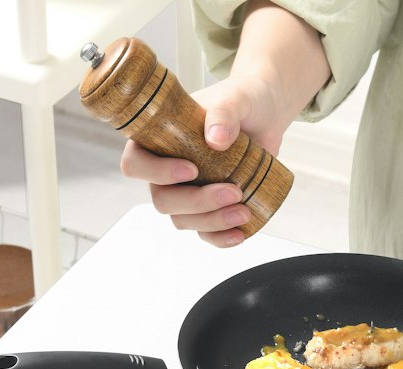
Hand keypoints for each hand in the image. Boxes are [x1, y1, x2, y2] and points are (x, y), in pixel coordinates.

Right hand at [120, 74, 290, 248]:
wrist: (266, 116)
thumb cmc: (243, 100)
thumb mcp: (236, 97)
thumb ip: (224, 112)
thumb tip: (215, 138)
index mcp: (158, 139)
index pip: (136, 163)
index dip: (156, 173)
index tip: (191, 169)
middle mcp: (166, 170)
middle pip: (163, 200)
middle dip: (196, 202)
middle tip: (232, 191)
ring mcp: (186, 192)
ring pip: (184, 220)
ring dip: (212, 222)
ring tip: (244, 210)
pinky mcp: (209, 208)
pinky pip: (205, 233)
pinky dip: (220, 238)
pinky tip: (240, 234)